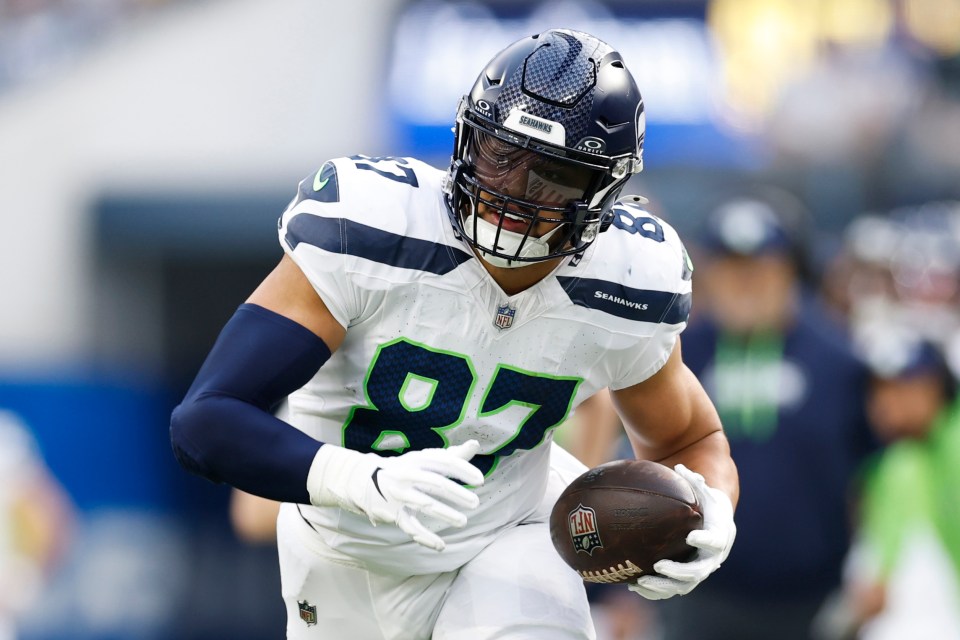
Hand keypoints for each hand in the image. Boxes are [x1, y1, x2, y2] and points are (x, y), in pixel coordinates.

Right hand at [307, 440, 484, 550]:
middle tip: (475, 503)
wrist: (364, 480)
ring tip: (463, 521)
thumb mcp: (424, 459)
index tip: (480, 480)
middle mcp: (407, 474)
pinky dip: (425, 538)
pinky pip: (410, 526)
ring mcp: (399, 494)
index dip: (463, 469)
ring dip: (445, 513)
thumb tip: (475, 445)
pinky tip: (441, 546)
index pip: (443, 461)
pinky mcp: (393, 513)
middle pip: (435, 483)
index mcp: (418, 459)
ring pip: (424, 505)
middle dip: (456, 494)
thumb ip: (451, 455)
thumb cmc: (405, 469)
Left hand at [628, 464, 735, 599]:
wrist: (715, 525)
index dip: (705, 541)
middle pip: (698, 572)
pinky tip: (633, 585)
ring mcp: (699, 571)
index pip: (716, 541)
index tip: (691, 537)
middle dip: (678, 571)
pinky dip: (654, 591)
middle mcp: (711, 559)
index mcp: (719, 536)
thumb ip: (694, 480)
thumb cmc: (707, 505)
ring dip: (662, 586)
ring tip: (640, 581)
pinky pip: (670, 590)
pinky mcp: (686, 579)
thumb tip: (679, 466)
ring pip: (682, 586)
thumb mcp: (704, 491)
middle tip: (659, 565)